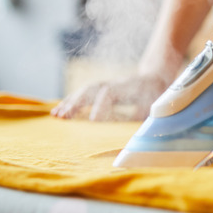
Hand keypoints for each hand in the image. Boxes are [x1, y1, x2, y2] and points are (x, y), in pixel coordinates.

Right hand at [50, 73, 170, 120]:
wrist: (155, 78)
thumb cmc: (156, 98)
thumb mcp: (155, 108)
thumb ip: (144, 118)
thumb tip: (135, 134)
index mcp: (131, 88)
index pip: (110, 93)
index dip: (101, 106)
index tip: (93, 121)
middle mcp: (116, 84)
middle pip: (93, 89)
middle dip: (77, 103)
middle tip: (64, 117)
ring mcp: (107, 85)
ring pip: (85, 91)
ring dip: (70, 102)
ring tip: (56, 115)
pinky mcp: (102, 89)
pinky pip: (84, 94)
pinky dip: (71, 102)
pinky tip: (60, 111)